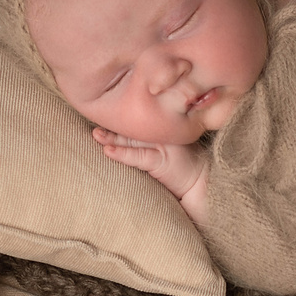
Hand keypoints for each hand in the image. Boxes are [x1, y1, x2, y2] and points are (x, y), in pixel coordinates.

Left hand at [93, 128, 209, 211]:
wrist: (202, 182)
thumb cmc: (183, 166)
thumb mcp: (167, 146)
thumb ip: (150, 139)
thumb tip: (125, 138)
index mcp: (164, 128)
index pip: (139, 120)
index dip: (122, 118)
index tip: (105, 113)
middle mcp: (163, 133)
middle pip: (133, 127)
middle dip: (113, 124)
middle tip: (93, 119)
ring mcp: (163, 145)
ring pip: (132, 139)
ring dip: (112, 137)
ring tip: (96, 135)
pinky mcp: (161, 161)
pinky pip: (138, 156)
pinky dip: (121, 153)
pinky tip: (108, 151)